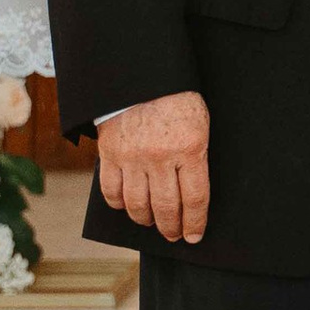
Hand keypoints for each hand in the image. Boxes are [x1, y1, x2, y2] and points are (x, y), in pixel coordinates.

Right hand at [97, 91, 210, 243]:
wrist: (141, 74)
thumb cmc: (177, 99)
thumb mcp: (199, 123)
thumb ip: (196, 156)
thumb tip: (192, 194)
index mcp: (190, 147)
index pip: (195, 198)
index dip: (195, 223)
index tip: (194, 236)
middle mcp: (161, 156)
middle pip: (167, 207)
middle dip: (171, 227)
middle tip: (174, 236)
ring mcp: (133, 157)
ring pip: (138, 205)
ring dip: (146, 220)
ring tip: (152, 223)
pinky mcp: (110, 153)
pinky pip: (112, 191)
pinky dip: (119, 205)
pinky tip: (127, 207)